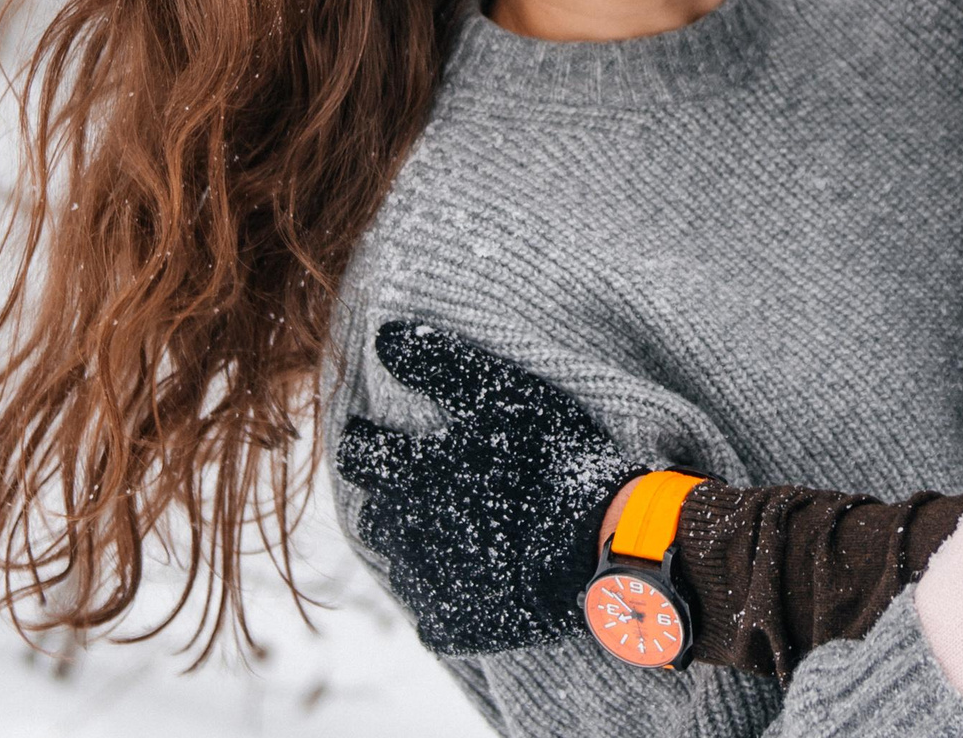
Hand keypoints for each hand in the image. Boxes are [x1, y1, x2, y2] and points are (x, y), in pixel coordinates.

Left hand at [334, 321, 641, 653]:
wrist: (604, 538)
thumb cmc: (556, 455)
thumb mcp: (504, 391)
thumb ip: (440, 363)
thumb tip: (385, 338)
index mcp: (412, 474)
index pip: (358, 455)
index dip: (367, 444)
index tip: (383, 439)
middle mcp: (411, 531)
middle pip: (375, 515)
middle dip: (395, 499)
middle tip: (431, 488)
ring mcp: (435, 583)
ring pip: (401, 565)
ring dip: (419, 547)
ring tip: (458, 531)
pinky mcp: (463, 624)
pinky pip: (434, 616)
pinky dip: (448, 598)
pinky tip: (478, 578)